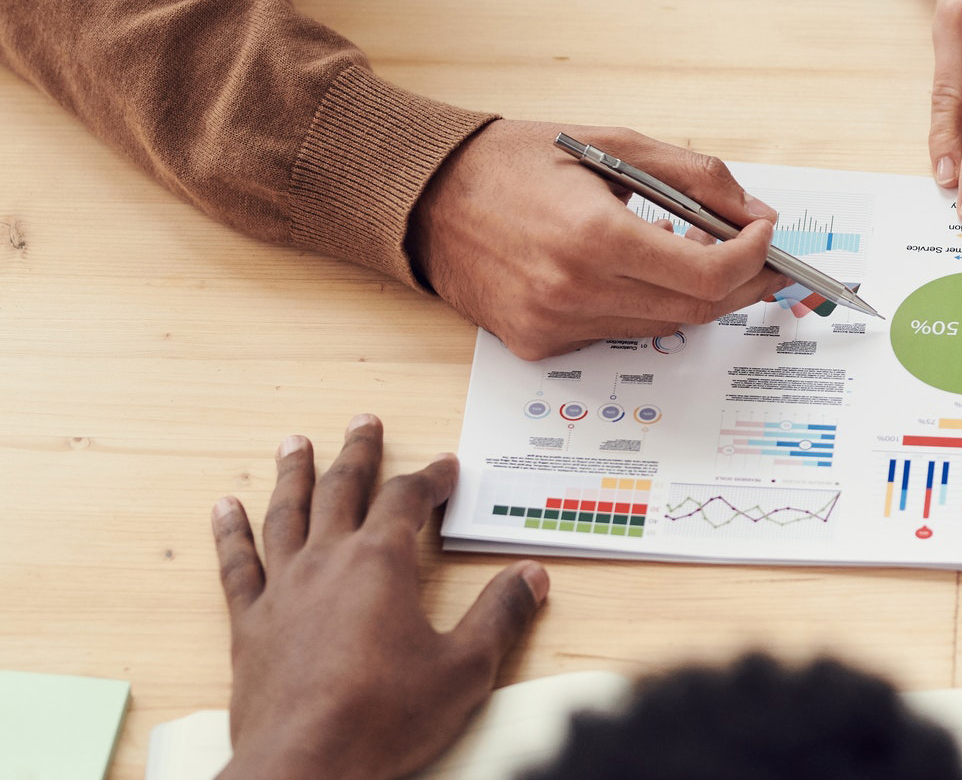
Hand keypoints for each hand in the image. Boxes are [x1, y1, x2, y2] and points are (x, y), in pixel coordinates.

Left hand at [211, 415, 549, 779]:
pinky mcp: (249, 624)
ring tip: (296, 442)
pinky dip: (231, 532)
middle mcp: (327, 563)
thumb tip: (530, 577)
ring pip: (286, 514)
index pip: (409, 500)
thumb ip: (500, 616)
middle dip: (359, 453)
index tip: (446, 467)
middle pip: (343, 490)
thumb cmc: (384, 718)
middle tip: (364, 422)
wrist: (306, 764)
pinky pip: (237, 564)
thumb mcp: (465, 668)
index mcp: (381, 565)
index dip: (431, 478)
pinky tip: (224, 508)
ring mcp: (282, 590)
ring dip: (294, 474)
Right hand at [410, 120, 788, 359]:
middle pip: (696, 309)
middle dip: (741, 282)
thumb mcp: (613, 144)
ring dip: (692, 293)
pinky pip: (617, 334)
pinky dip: (642, 305)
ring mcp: (554, 326)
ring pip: (661, 326)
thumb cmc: (514, 162)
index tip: (765, 236)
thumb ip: (695, 178)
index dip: (753, 259)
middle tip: (757, 255)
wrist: (425, 196)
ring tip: (691, 251)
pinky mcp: (539, 345)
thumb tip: (754, 214)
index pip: (708, 275)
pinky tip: (631, 271)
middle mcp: (573, 291)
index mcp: (593, 237)